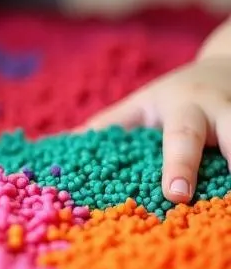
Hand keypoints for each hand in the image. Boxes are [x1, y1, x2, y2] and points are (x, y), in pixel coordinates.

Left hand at [83, 56, 230, 202]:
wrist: (228, 68)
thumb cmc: (173, 96)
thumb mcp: (140, 105)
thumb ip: (106, 126)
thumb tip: (54, 146)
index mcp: (186, 109)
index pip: (181, 138)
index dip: (179, 166)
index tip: (176, 195)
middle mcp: (223, 115)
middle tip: (217, 199)